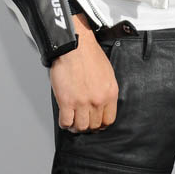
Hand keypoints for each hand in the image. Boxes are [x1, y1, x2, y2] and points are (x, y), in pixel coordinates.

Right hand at [49, 13, 118, 132]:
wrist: (74, 46)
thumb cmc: (89, 55)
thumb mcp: (107, 74)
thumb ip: (105, 91)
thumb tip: (101, 103)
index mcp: (110, 93)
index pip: (109, 120)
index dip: (101, 124)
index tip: (95, 122)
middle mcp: (98, 100)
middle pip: (94, 125)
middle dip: (88, 125)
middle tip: (82, 122)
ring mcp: (82, 102)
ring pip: (81, 127)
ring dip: (76, 126)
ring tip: (72, 121)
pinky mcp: (67, 102)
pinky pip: (66, 122)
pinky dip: (65, 123)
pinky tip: (64, 118)